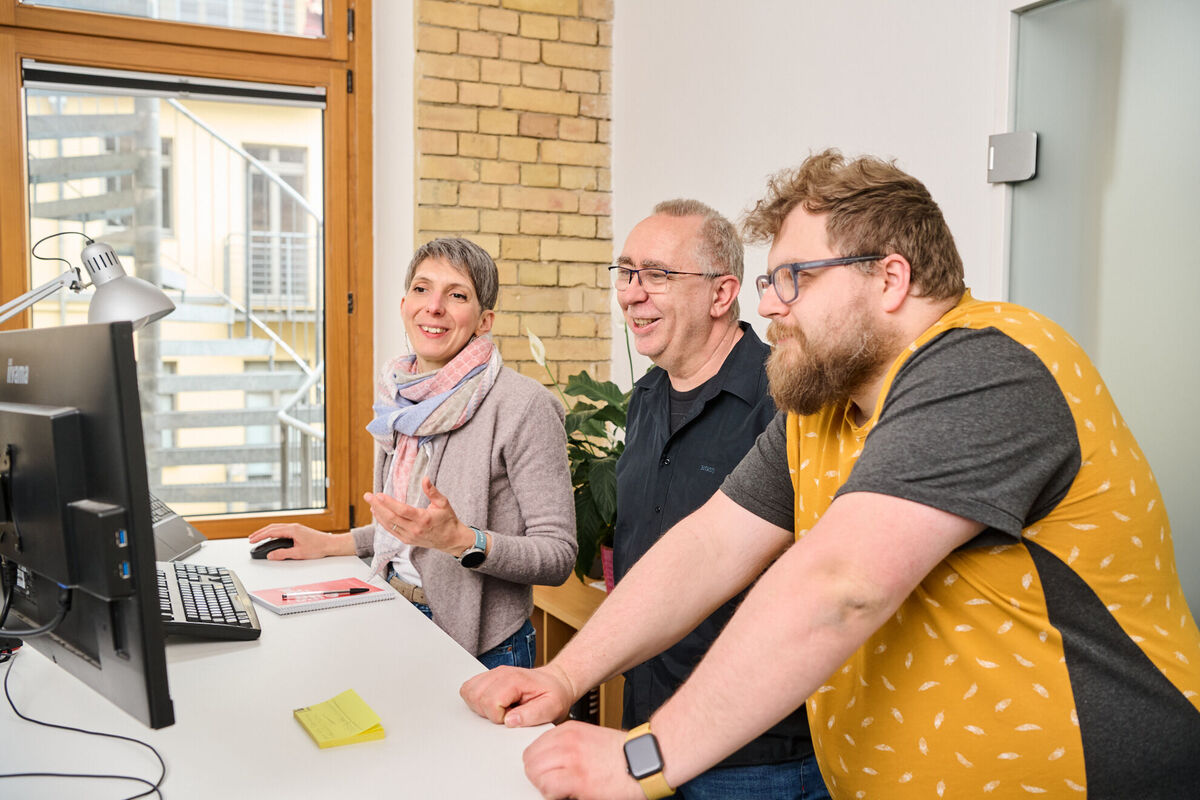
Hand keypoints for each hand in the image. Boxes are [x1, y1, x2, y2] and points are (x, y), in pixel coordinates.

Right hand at [247, 523, 348, 559]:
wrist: (330, 544)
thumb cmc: (318, 547)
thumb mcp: (298, 553)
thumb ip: (283, 554)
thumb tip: (271, 555)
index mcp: (292, 530)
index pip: (271, 532)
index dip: (260, 536)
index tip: (251, 540)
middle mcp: (293, 526)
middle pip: (272, 527)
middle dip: (260, 533)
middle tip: (251, 539)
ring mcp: (296, 528)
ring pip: (277, 527)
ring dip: (266, 532)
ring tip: (258, 537)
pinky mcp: (298, 530)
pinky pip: (282, 529)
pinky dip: (274, 532)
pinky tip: (272, 537)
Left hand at [364, 477, 474, 555]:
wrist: (451, 540)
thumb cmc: (448, 520)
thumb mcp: (443, 503)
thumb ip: (432, 491)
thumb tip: (425, 478)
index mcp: (423, 519)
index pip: (402, 510)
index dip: (389, 503)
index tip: (379, 494)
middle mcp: (414, 529)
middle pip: (391, 517)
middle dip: (378, 506)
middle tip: (368, 496)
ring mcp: (409, 536)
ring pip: (389, 525)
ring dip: (378, 514)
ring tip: (370, 503)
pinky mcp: (407, 540)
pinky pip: (391, 531)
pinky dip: (382, 522)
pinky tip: (377, 514)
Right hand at [460, 664, 574, 726]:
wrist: (556, 682)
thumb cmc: (554, 695)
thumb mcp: (552, 707)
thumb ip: (532, 715)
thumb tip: (510, 721)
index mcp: (515, 680)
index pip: (490, 702)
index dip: (500, 717)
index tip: (514, 716)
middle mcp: (501, 673)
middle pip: (476, 697)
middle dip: (488, 713)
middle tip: (508, 713)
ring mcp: (494, 673)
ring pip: (468, 692)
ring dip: (480, 706)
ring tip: (501, 709)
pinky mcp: (489, 677)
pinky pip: (469, 688)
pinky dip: (475, 700)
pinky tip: (493, 704)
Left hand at [524, 722, 642, 799]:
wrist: (646, 759)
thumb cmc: (625, 753)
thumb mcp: (591, 738)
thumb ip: (569, 745)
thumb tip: (552, 761)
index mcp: (569, 730)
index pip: (534, 746)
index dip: (538, 763)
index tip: (545, 771)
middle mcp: (567, 742)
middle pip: (530, 759)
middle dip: (537, 774)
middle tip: (550, 783)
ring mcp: (571, 759)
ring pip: (535, 773)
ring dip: (543, 784)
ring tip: (558, 789)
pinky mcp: (578, 779)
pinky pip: (548, 787)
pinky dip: (551, 794)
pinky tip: (564, 794)